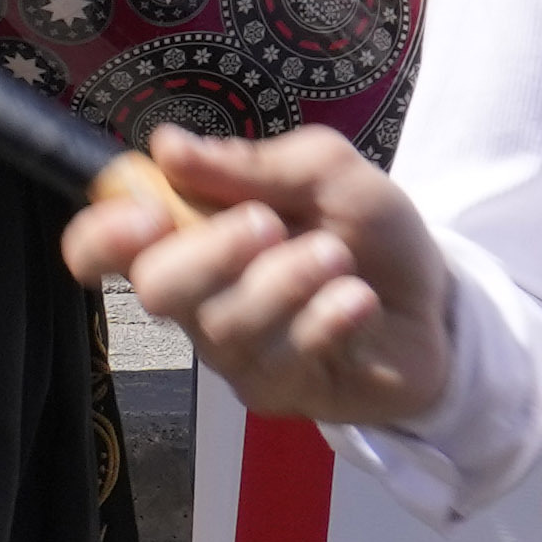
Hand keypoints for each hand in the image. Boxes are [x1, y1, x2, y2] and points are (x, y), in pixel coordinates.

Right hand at [66, 123, 454, 434]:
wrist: (439, 302)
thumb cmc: (369, 233)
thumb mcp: (329, 171)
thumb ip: (253, 163)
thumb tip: (168, 146)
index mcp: (191, 237)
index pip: (102, 248)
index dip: (102, 236)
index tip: (148, 213)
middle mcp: (198, 300)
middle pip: (157, 289)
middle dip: (214, 251)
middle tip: (273, 225)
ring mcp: (234, 355)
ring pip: (225, 326)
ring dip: (288, 281)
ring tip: (339, 259)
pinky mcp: (277, 394)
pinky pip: (284, 358)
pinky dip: (328, 319)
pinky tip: (360, 302)